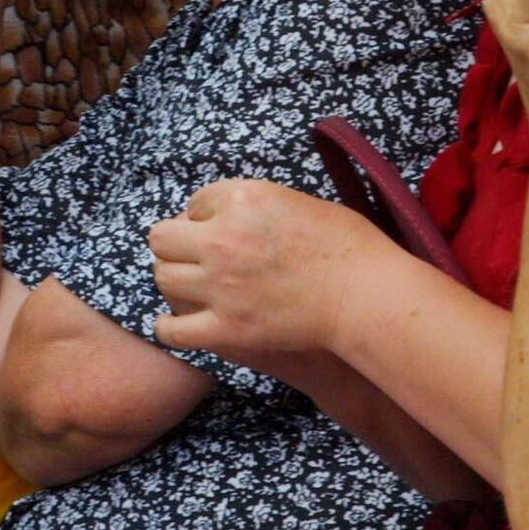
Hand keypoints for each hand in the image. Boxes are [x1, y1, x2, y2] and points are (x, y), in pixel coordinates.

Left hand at [149, 178, 393, 355]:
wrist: (366, 294)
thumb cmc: (347, 245)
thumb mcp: (296, 201)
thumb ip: (255, 205)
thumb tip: (233, 214)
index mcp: (243, 198)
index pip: (196, 202)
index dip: (205, 216)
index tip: (217, 227)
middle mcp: (222, 238)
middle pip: (162, 237)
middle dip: (176, 244)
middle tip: (194, 256)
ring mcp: (220, 285)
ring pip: (163, 278)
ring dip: (174, 279)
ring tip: (189, 285)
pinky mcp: (227, 328)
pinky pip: (172, 331)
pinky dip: (168, 328)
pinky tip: (175, 323)